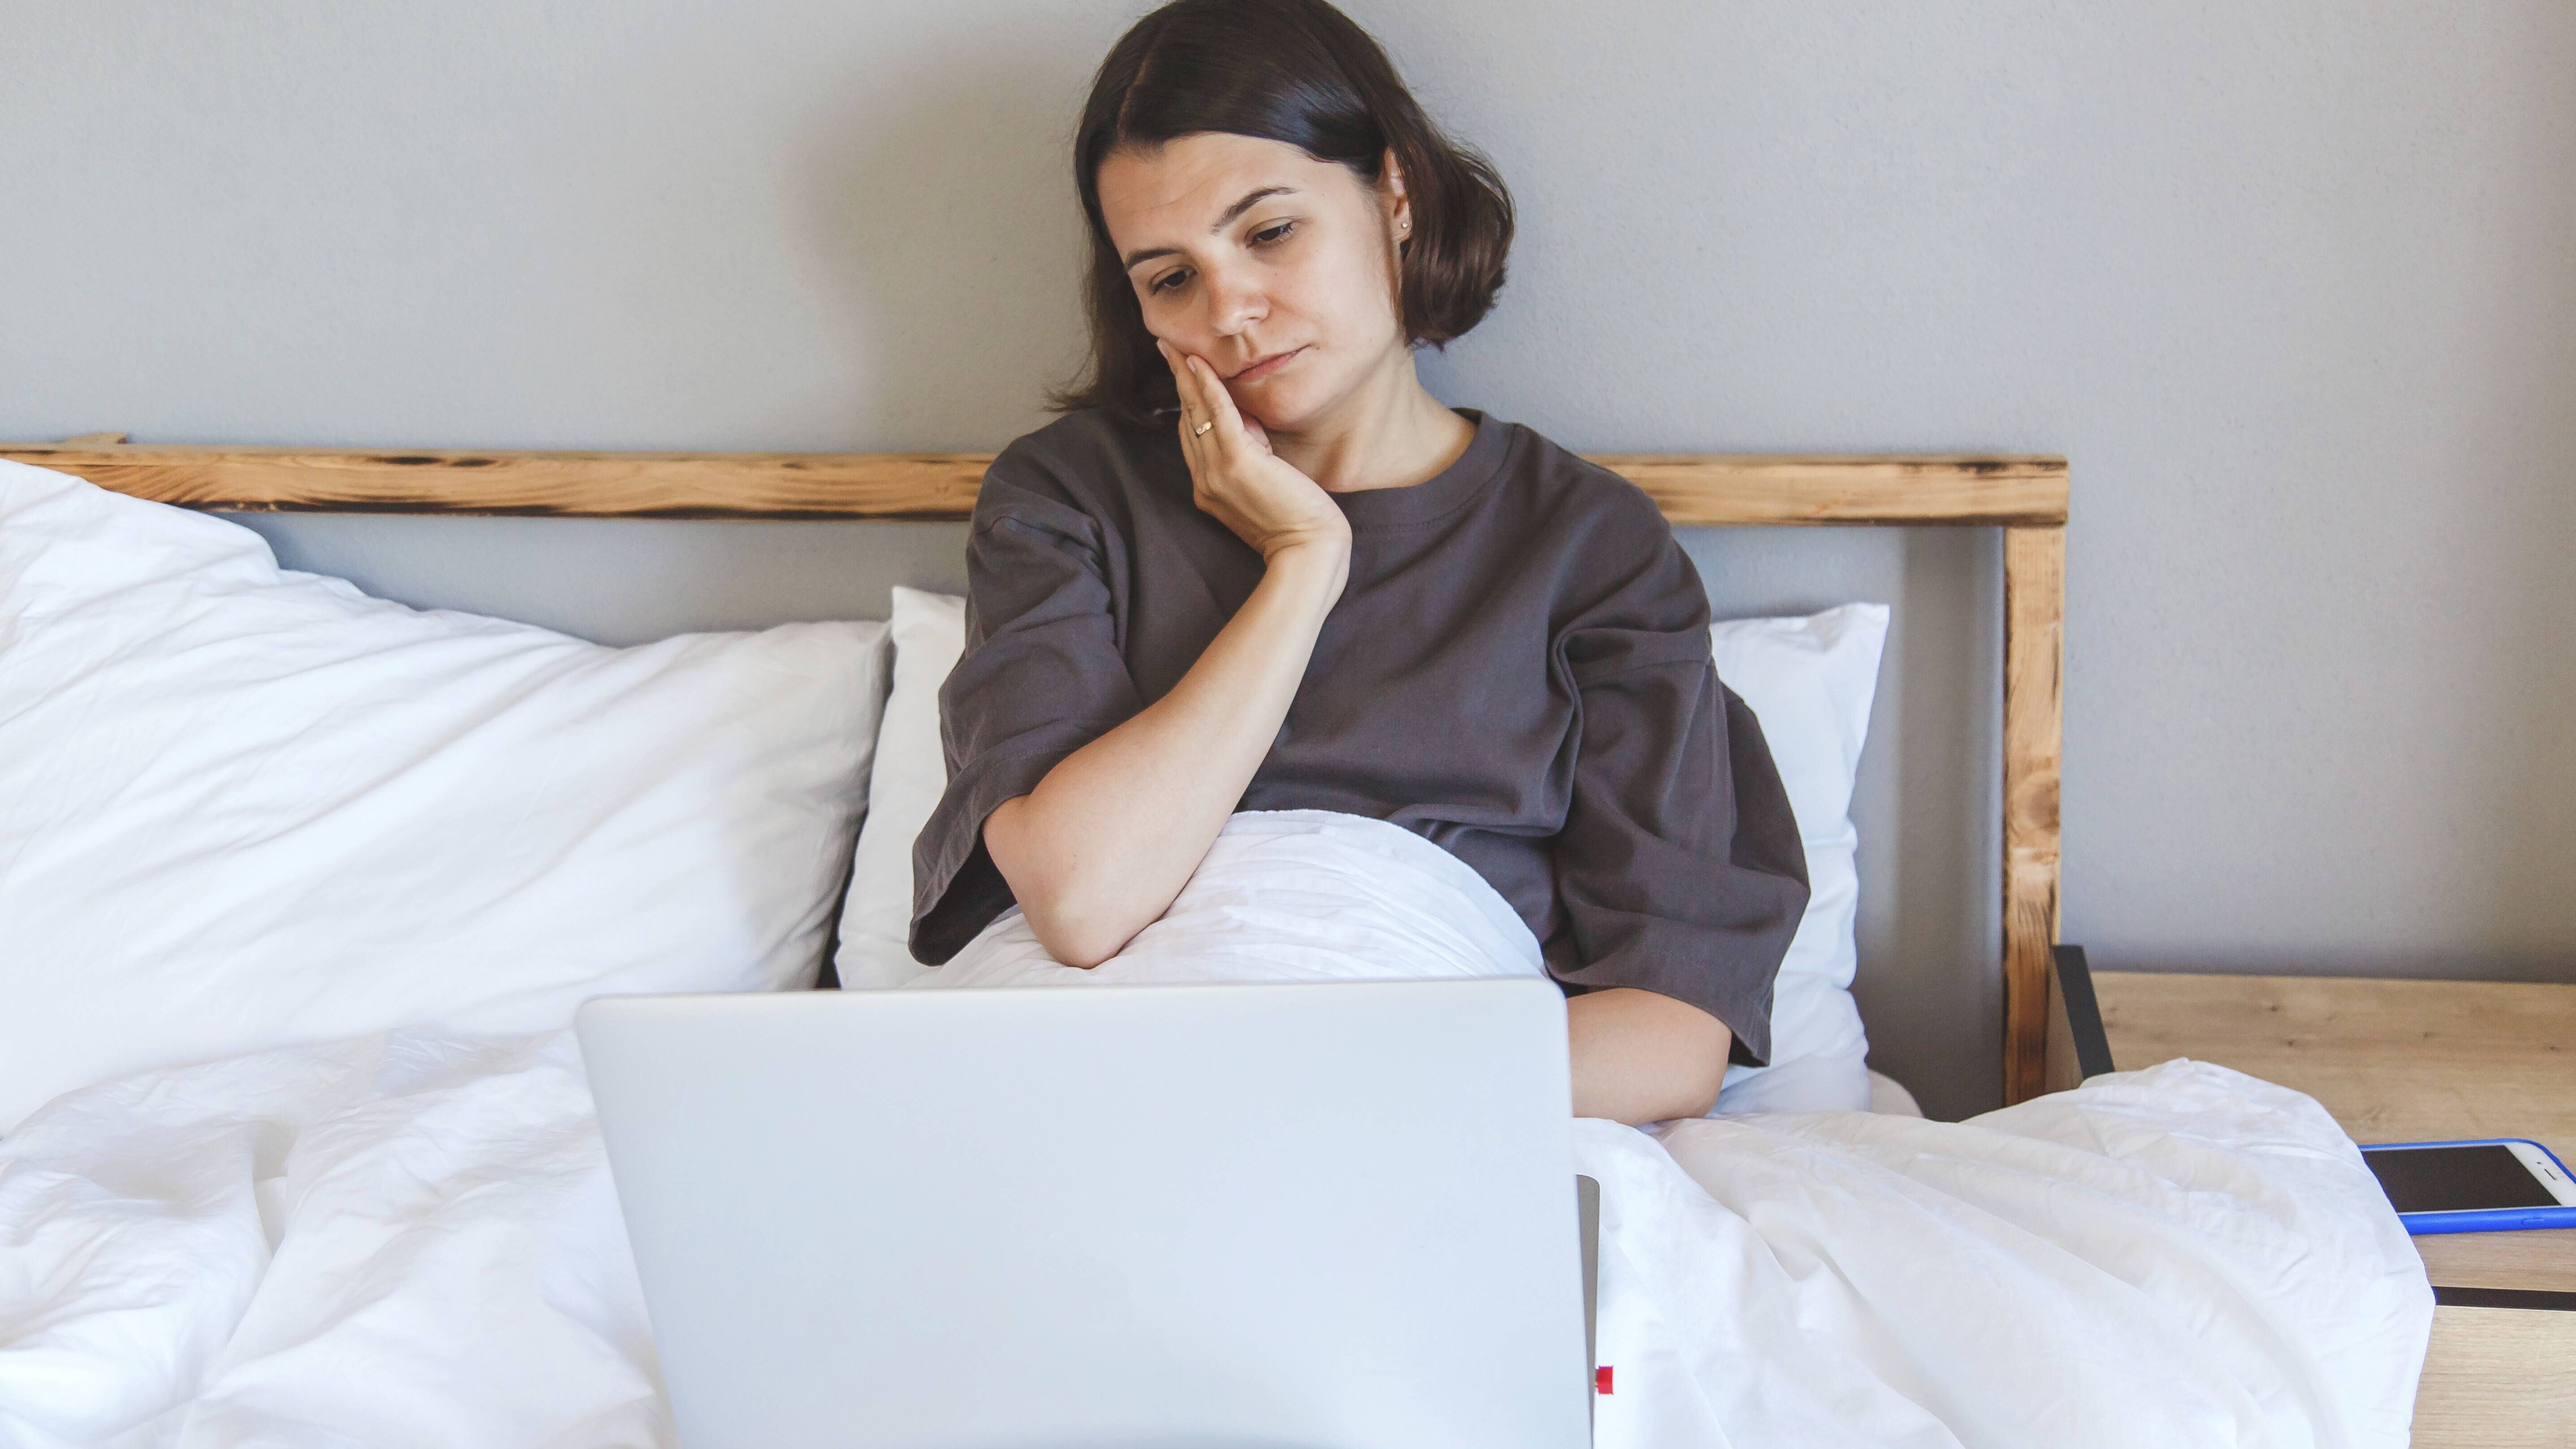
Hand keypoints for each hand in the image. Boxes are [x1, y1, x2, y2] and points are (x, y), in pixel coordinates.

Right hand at [1159, 339, 1351, 564]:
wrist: (1307, 552)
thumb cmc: (1296, 527)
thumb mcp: (1263, 490)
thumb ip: (1250, 462)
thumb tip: (1249, 427)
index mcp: (1209, 490)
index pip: (1192, 436)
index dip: (1186, 402)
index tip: (1181, 373)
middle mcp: (1205, 480)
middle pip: (1186, 420)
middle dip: (1177, 382)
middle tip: (1166, 348)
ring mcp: (1217, 472)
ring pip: (1196, 413)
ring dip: (1185, 375)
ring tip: (1176, 347)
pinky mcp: (1238, 462)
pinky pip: (1218, 414)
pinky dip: (1207, 386)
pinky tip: (1198, 363)